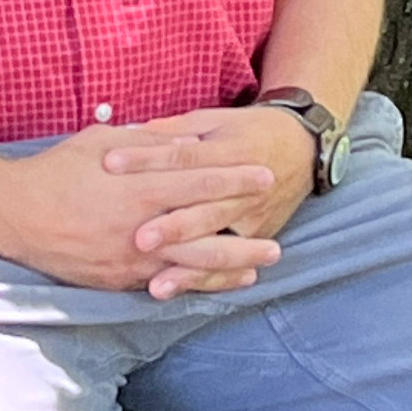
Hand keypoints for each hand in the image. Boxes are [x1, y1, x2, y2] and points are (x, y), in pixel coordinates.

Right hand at [0, 122, 289, 297]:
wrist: (14, 215)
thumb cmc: (55, 171)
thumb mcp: (100, 142)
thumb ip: (147, 144)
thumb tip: (185, 141)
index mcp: (140, 186)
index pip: (200, 181)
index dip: (236, 179)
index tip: (264, 176)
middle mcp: (142, 226)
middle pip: (206, 231)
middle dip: (245, 233)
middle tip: (277, 235)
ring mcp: (132, 258)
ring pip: (192, 265)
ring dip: (230, 266)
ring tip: (259, 266)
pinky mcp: (118, 280)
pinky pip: (164, 283)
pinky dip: (194, 283)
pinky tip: (214, 284)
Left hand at [102, 105, 319, 288]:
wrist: (301, 148)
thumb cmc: (247, 130)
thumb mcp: (212, 120)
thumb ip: (172, 129)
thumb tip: (129, 131)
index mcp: (227, 150)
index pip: (182, 156)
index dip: (146, 159)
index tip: (110, 163)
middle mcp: (243, 188)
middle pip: (203, 209)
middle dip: (171, 227)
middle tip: (138, 240)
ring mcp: (252, 217)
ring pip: (217, 245)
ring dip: (187, 266)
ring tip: (157, 284)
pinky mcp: (256, 237)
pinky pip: (228, 264)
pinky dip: (204, 280)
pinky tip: (179, 290)